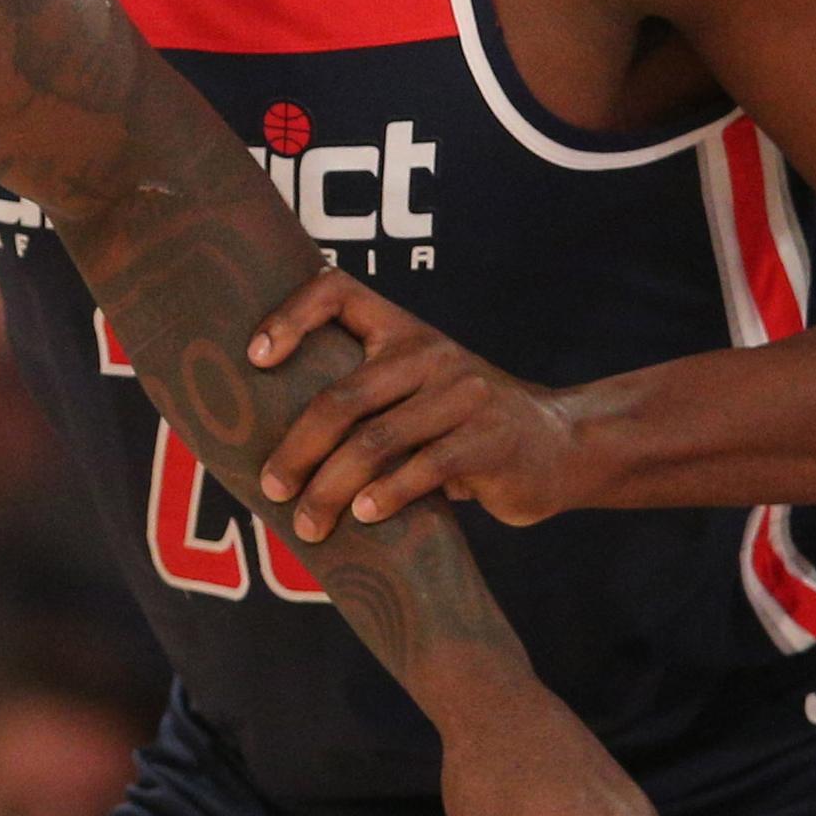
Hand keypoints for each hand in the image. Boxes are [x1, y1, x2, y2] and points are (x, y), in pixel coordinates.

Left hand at [249, 273, 593, 538]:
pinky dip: (385, 496)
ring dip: (330, 489)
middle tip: (271, 489)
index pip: (337, 291)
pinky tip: (364, 517)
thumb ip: (362, 400)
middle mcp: (430, 354)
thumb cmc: (463, 427)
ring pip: (375, 442)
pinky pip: (423, 469)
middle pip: (342, 397)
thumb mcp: (415, 394)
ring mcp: (463, 395)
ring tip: (308, 524)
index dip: (289, 315)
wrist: (562, 445)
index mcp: (403, 332)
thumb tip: (268, 446)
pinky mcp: (489, 440)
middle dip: (297, 450)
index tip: (254, 359)